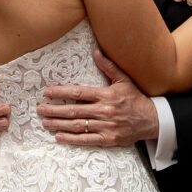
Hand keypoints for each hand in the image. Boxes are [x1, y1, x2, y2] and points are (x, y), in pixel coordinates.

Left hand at [38, 50, 158, 145]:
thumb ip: (109, 66)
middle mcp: (104, 111)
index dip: (61, 92)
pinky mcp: (108, 138)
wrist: (152, 120)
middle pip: (73, 110)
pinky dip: (71, 139)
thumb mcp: (124, 80)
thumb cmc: (136, 99)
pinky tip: (58, 137)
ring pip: (77, 125)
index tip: (47, 92)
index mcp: (106, 95)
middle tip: (39, 109)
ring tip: (45, 122)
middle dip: (54, 110)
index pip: (78, 92)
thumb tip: (96, 52)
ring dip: (58, 124)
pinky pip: (86, 139)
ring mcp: (105, 126)